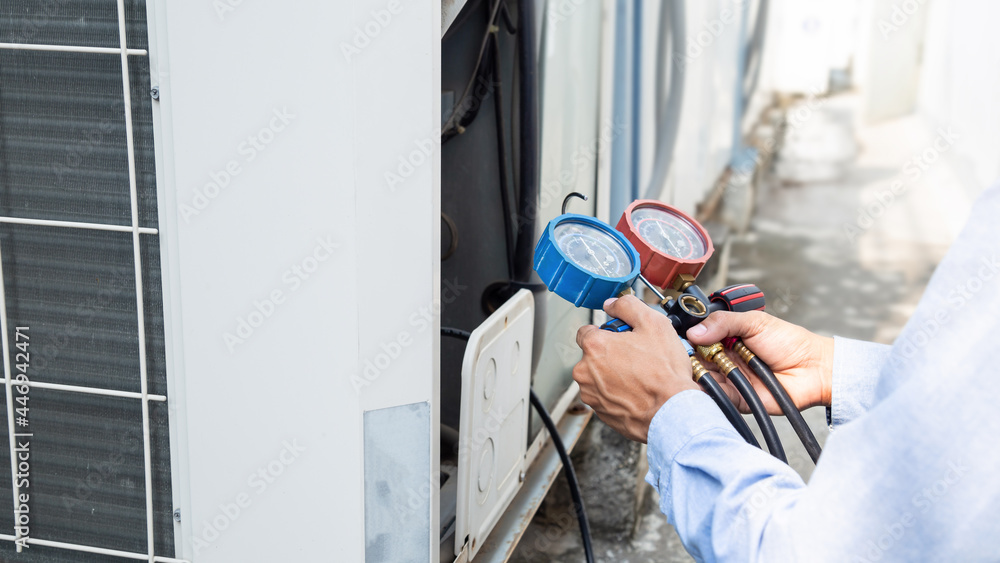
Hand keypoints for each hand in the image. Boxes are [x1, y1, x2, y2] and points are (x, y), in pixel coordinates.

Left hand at [573, 295, 699, 442]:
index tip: (622, 337)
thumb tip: (612, 304)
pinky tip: (637, 391)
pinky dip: (617, 393)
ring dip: (613, 374)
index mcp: (594, 347)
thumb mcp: (653, 324)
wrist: (671, 412)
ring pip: (598, 376)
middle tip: (637, 357)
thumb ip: (627, 306)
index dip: (607, 331)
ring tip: (640, 376)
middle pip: (593, 355)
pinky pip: (605, 396)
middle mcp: (585, 372)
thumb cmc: (664, 373)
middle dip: (611, 353)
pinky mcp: (600, 412)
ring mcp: (591, 394)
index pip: (586, 331)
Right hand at [685, 311, 832, 413]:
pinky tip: (702, 384)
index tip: (676, 338)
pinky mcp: (737, 398)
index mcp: (727, 338)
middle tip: (682, 355)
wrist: (814, 368)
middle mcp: (725, 359)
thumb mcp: (754, 322)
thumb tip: (694, 331)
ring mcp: (730, 379)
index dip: (687, 338)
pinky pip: (717, 396)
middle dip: (688, 358)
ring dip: (695, 375)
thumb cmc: (790, 342)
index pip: (698, 338)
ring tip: (689, 369)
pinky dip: (708, 392)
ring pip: (703, 379)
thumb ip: (724, 322)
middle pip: (696, 360)